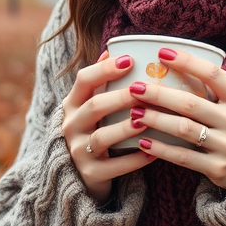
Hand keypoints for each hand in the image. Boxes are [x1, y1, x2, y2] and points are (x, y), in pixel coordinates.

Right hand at [62, 51, 156, 203]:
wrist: (81, 175)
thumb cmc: (94, 130)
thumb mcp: (90, 105)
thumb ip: (100, 82)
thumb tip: (111, 50)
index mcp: (73, 104)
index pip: (84, 80)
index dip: (106, 69)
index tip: (130, 60)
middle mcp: (71, 126)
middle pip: (94, 107)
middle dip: (120, 97)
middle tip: (145, 90)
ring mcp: (79, 151)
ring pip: (101, 137)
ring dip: (125, 128)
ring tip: (147, 121)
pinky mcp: (90, 174)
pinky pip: (113, 167)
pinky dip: (134, 160)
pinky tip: (154, 153)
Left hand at [127, 47, 225, 189]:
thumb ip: (223, 84)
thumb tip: (188, 61)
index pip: (212, 74)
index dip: (186, 62)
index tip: (162, 54)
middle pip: (190, 103)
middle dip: (159, 94)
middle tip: (134, 88)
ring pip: (184, 129)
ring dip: (155, 120)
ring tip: (134, 113)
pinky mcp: (219, 169)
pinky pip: (184, 157)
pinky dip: (161, 149)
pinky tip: (143, 141)